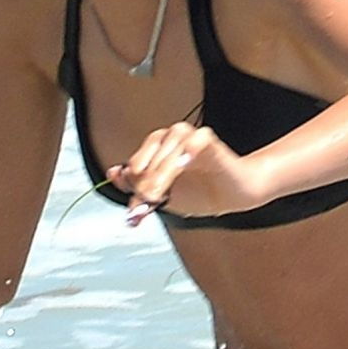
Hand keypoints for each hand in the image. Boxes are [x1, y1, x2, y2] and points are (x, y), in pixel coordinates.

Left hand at [108, 123, 264, 226]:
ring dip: (163, 170)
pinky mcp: (208, 140)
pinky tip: (186, 163)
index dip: (132, 185)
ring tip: (161, 193)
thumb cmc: (199, 193)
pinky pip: (197, 138)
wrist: (233, 196)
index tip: (135, 210)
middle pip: (150, 154)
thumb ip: (138, 187)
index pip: (136, 163)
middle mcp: (170, 140)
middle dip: (146, 181)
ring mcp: (189, 138)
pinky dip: (190, 148)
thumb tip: (114, 175)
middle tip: (147, 201)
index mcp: (156, 151)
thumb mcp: (164, 197)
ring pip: (169, 146)